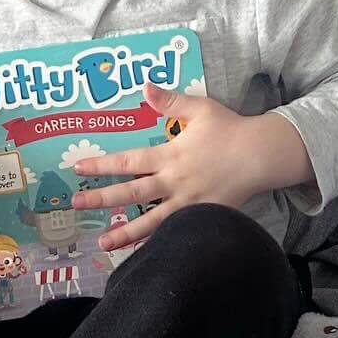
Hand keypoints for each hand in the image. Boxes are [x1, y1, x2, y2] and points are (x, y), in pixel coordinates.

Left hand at [70, 84, 312, 249]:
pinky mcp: (202, 216)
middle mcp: (175, 182)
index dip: (102, 165)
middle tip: (75, 203)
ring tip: (102, 243)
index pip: (129, 162)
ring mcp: (188, 203)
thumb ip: (170, 101)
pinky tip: (143, 252)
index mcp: (171, 155)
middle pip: (132, 194)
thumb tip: (144, 85)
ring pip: (151, 222)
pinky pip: (175, 232)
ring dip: (125, 233)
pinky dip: (157, 243)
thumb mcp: (201, 109)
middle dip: (102, 199)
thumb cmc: (230, 130)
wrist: (261, 156)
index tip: (79, 167)